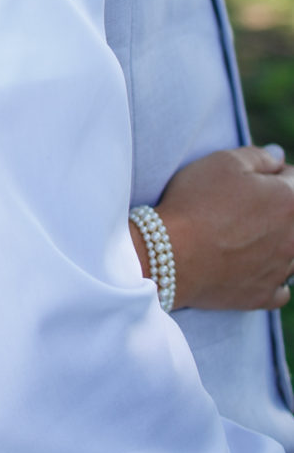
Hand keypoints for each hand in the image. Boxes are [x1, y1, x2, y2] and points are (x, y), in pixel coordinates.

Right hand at [154, 146, 293, 310]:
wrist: (170, 254)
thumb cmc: (195, 202)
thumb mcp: (224, 162)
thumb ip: (260, 156)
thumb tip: (279, 159)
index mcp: (289, 201)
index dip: (274, 172)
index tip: (255, 175)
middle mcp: (293, 238)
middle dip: (278, 207)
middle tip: (246, 204)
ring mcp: (280, 270)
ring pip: (292, 252)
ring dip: (277, 241)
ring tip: (245, 235)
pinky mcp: (263, 295)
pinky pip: (282, 288)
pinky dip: (272, 277)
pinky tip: (255, 267)